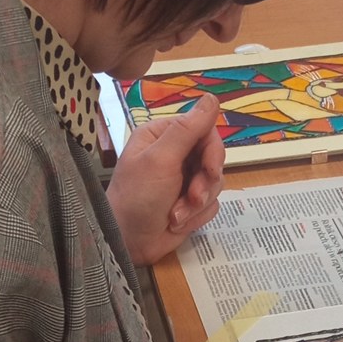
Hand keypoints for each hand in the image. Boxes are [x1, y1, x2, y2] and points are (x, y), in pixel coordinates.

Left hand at [106, 95, 225, 265]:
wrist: (128, 242)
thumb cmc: (137, 197)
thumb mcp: (161, 159)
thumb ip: (188, 129)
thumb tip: (211, 98)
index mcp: (163, 136)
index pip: (204, 130)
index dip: (212, 150)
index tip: (211, 168)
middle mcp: (174, 154)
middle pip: (213, 157)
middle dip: (204, 182)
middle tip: (193, 197)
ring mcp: (183, 180)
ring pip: (214, 183)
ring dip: (198, 203)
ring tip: (176, 215)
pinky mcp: (189, 203)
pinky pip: (211, 204)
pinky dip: (196, 216)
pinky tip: (176, 222)